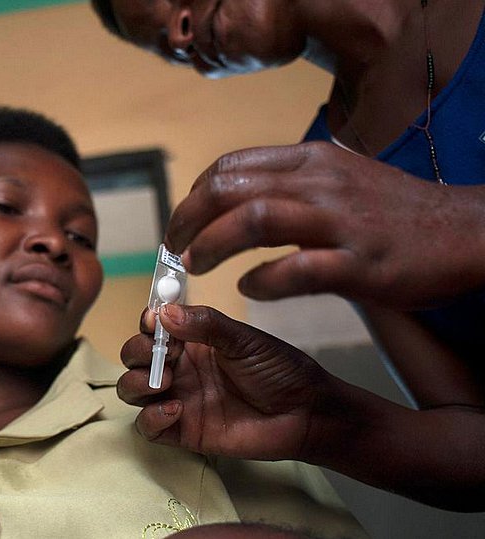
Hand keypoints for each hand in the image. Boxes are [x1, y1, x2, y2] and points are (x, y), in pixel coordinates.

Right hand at [118, 304, 335, 460]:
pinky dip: (151, 418)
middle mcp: (180, 367)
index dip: (147, 321)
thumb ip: (205, 324)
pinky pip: (147, 427)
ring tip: (163, 381)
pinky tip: (175, 409)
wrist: (305, 414)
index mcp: (192, 340)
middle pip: (134, 356)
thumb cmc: (279, 371)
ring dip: (136, 382)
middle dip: (137, 351)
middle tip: (159, 353)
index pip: (153, 326)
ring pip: (132, 389)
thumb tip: (165, 312)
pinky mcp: (183, 430)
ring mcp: (179, 397)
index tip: (153, 320)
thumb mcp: (244, 340)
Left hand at [165, 142, 484, 308]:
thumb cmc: (393, 210)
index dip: (194, 195)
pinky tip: (248, 289)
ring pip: (253, 221)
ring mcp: (339, 221)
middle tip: (174, 248)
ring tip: (195, 267)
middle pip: (228, 189)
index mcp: (310, 159)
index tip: (182, 221)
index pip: (230, 166)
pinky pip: (295, 270)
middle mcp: (318, 182)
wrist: (464, 230)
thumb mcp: (338, 177)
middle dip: (188, 219)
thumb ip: (288, 183)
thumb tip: (234, 201)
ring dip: (212, 246)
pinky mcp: (359, 263)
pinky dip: (262, 281)